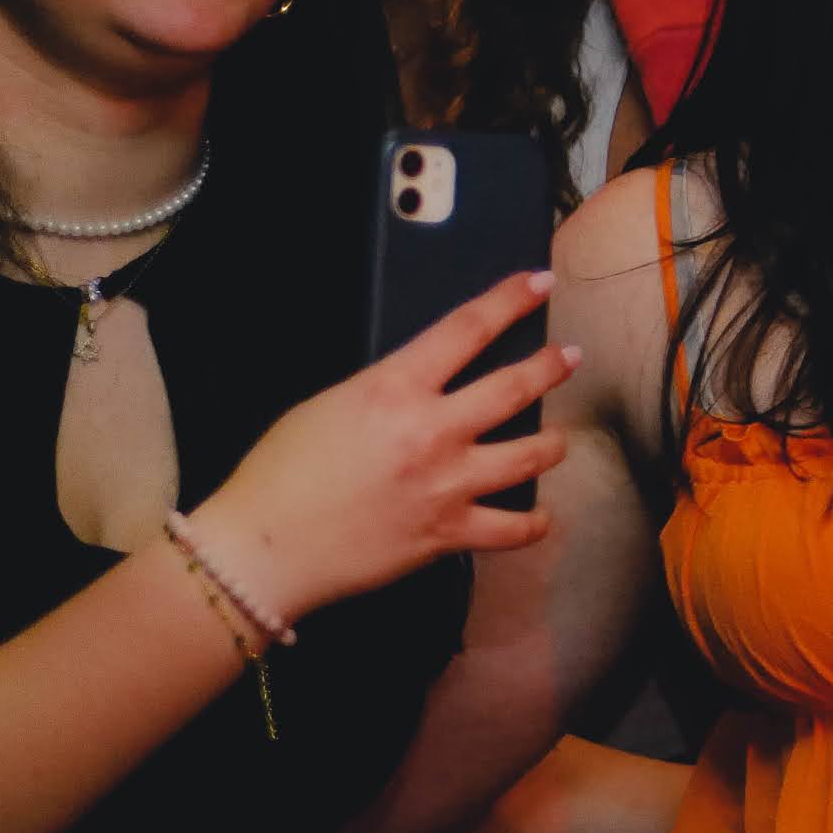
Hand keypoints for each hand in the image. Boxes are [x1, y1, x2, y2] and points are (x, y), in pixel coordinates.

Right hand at [188, 273, 574, 626]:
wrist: (264, 548)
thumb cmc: (280, 476)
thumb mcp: (328, 405)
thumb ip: (385, 391)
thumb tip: (418, 387)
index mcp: (395, 390)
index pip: (468, 328)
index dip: (510, 300)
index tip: (538, 283)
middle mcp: (432, 432)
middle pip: (516, 387)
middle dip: (550, 366)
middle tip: (567, 356)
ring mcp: (447, 484)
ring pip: (532, 456)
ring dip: (552, 443)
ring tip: (556, 438)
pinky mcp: (449, 533)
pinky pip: (513, 528)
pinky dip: (532, 522)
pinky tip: (536, 514)